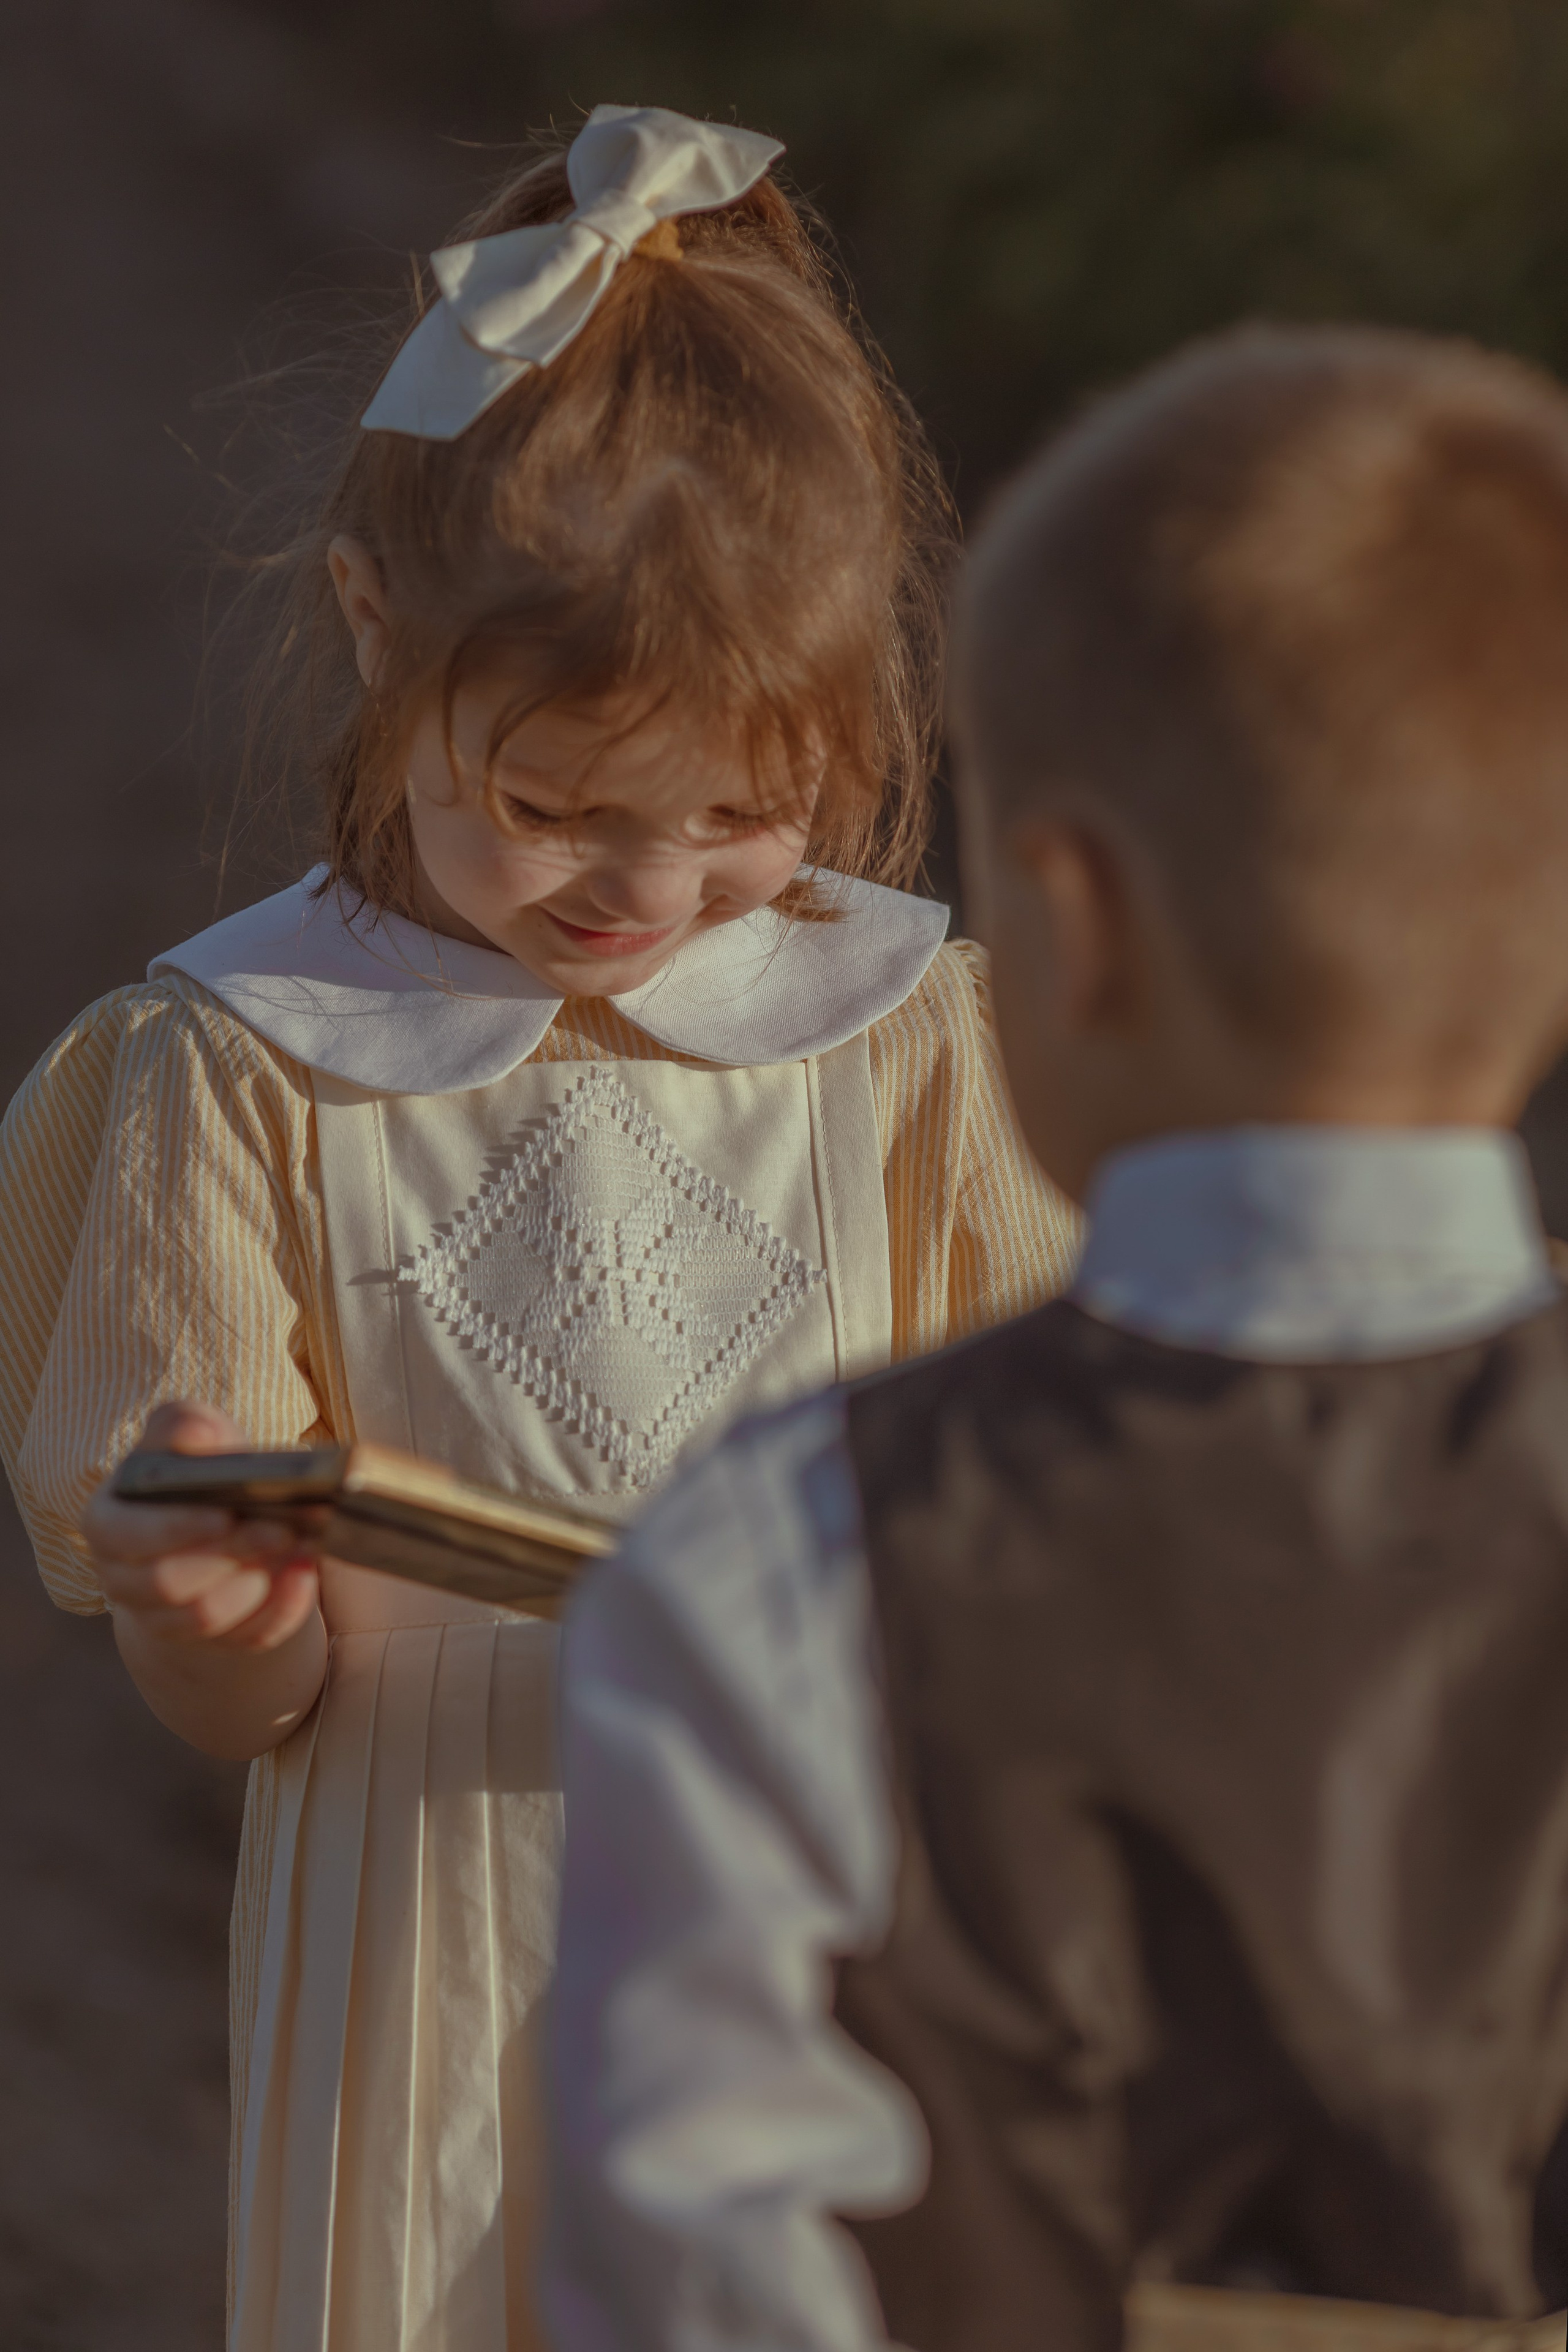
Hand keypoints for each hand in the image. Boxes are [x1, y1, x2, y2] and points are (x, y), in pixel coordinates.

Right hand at [85, 1401, 321, 1652]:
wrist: (224, 1524)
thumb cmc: (202, 1474)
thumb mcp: (195, 1437)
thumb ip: (185, 1425)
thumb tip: (196, 1432)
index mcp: (107, 1522)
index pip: (123, 1536)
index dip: (174, 1528)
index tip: (226, 1512)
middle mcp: (123, 1578)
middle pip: (168, 1583)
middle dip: (229, 1554)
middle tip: (280, 1528)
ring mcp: (163, 1617)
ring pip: (203, 1617)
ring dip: (256, 1582)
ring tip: (297, 1545)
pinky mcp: (212, 1641)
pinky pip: (246, 1637)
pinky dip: (281, 1608)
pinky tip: (304, 1575)